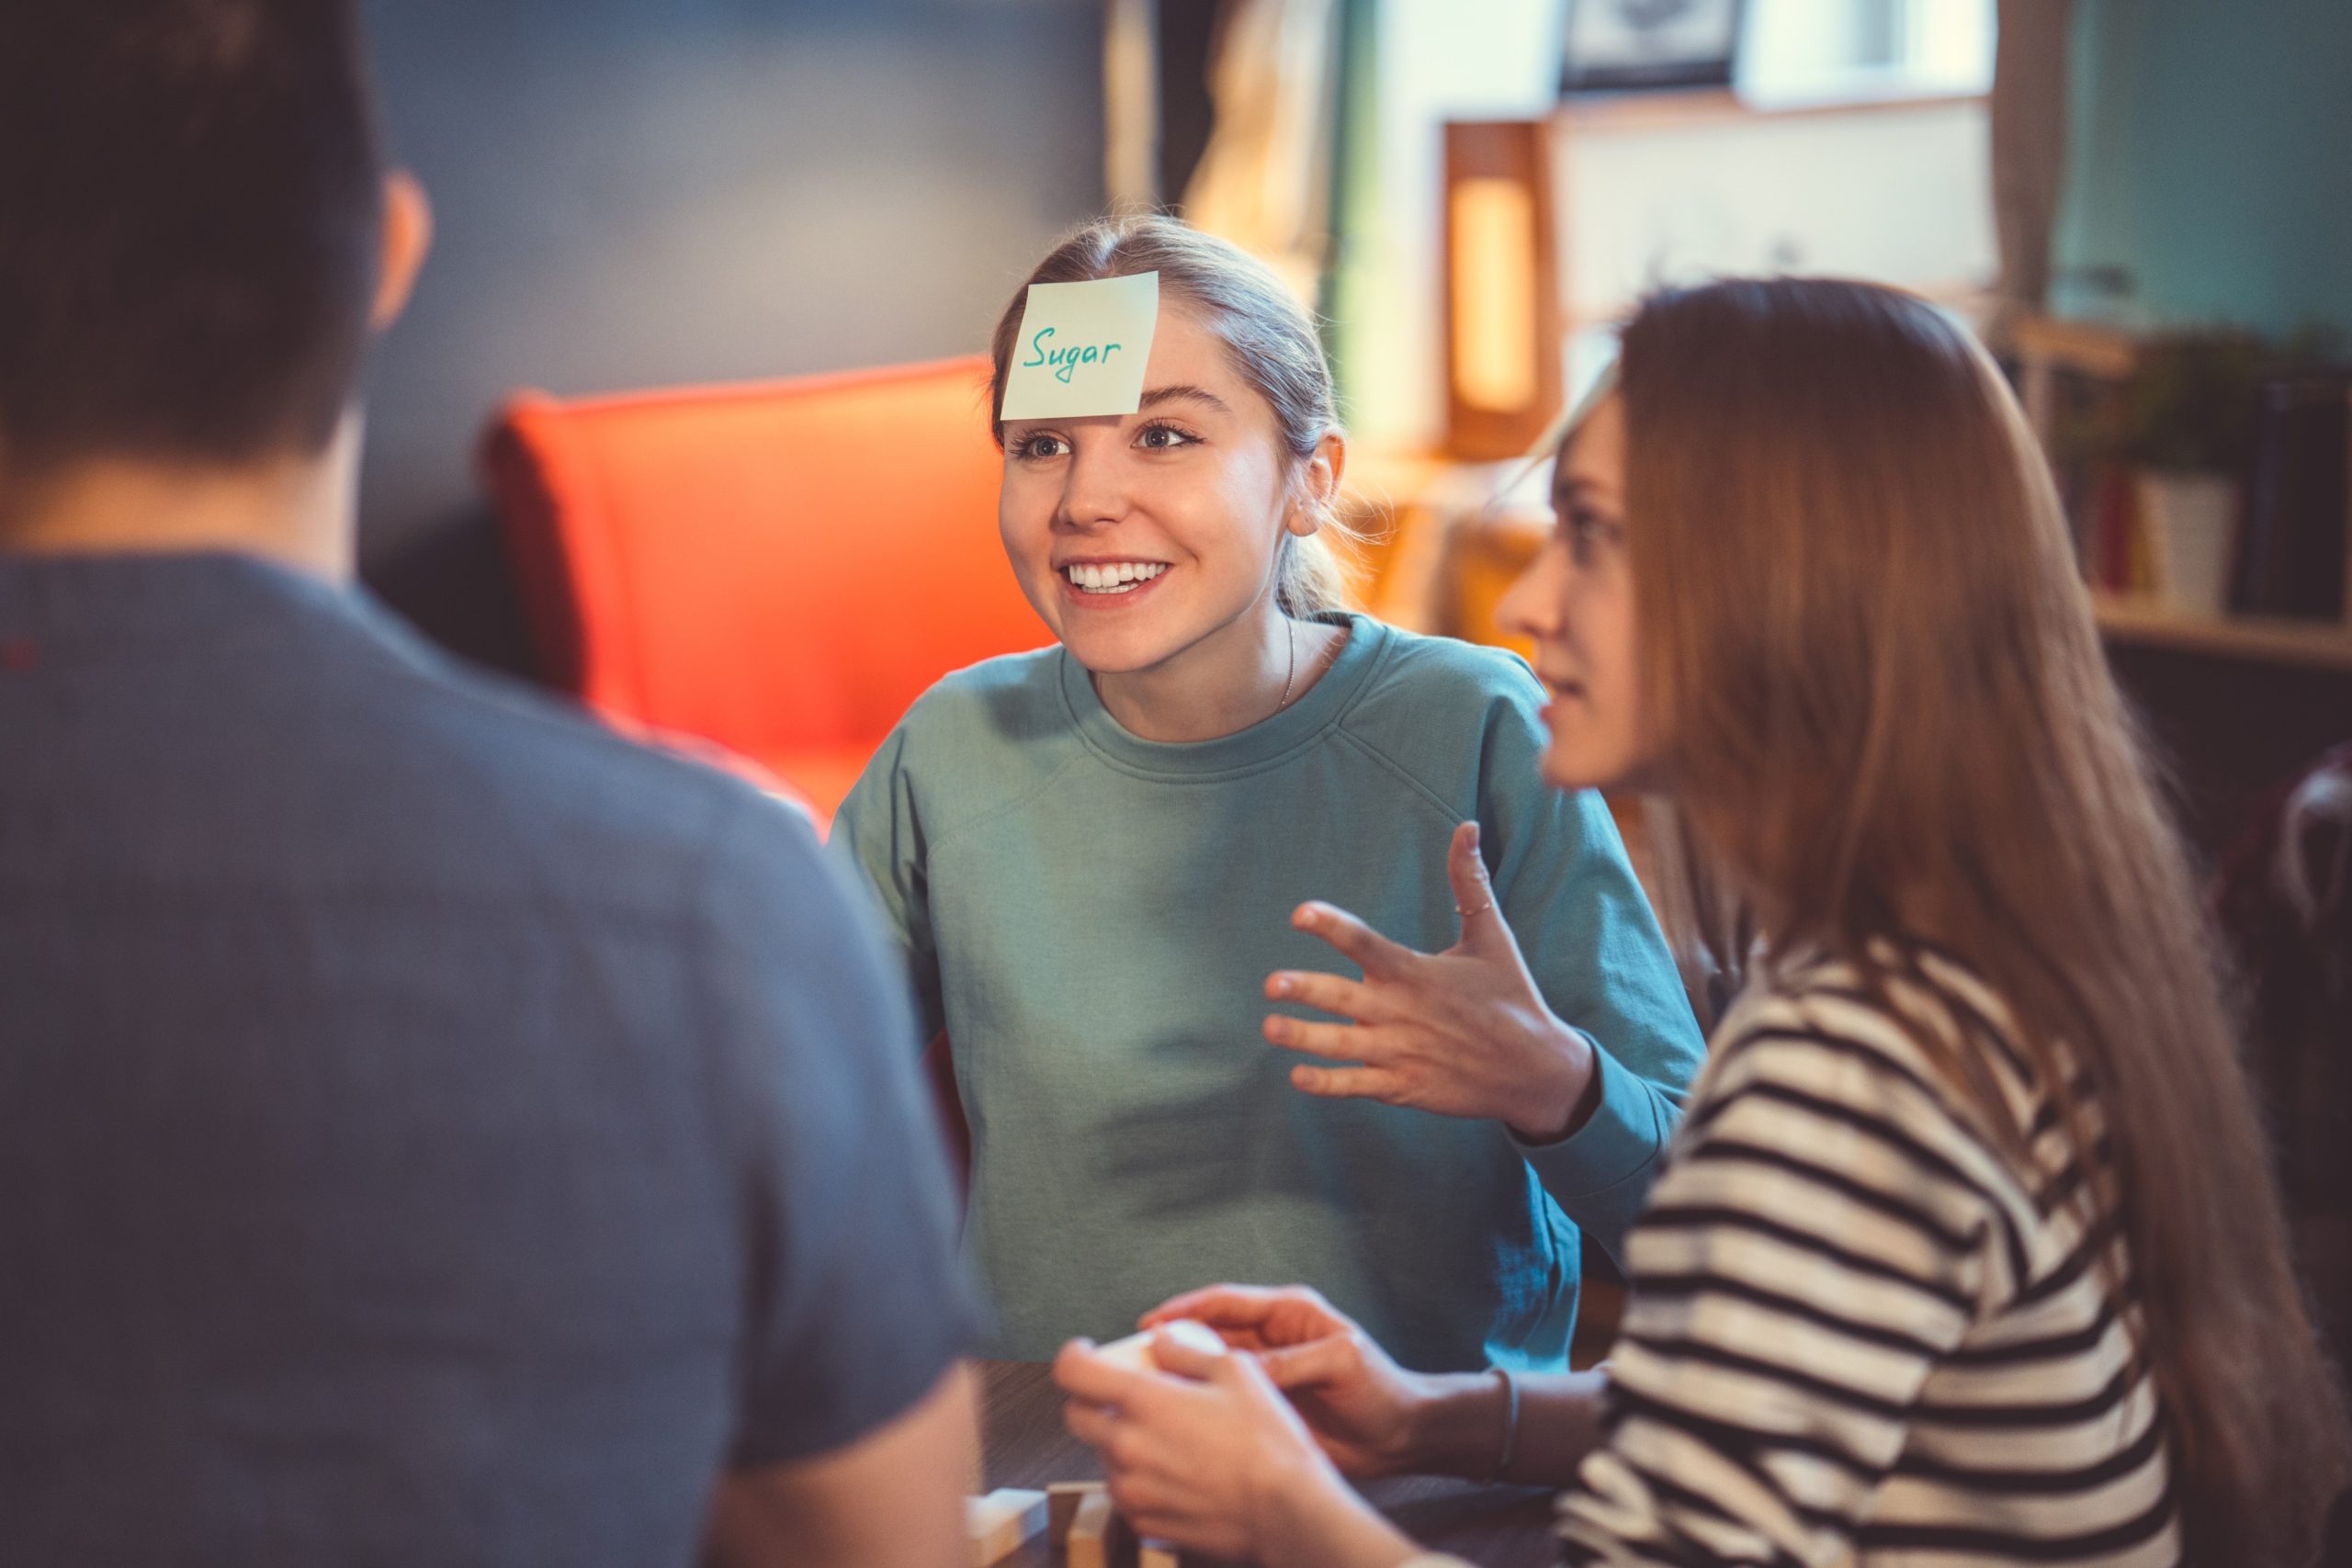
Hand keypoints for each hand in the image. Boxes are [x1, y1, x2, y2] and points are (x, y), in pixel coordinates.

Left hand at [1054, 1327, 1384, 1561]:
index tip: (1085, 1354)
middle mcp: (1127, 1447)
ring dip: (1121, 1441)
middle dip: (1093, 1400)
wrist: (1286, 1513)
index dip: (1073, 1357)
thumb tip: (1161, 1340)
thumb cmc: (1268, 1444)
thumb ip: (1186, 1351)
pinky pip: (1124, 1492)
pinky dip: (1139, 1477)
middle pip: (1076, 1416)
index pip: (1073, 1373)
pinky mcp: (1144, 1522)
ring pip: (1103, 1455)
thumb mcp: (1236, 1372)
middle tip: (1126, 1396)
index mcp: (1144, 1403)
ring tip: (1168, 1438)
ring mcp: (1132, 1489)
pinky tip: (1177, 1471)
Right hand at [1140, 1285, 1429, 1477]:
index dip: (1186, 1309)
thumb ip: (1290, 1362)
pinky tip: (1178, 1414)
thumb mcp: (1339, 1363)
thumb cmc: (1381, 1390)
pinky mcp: (1266, 1405)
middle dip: (1174, 1340)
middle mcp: (1271, 1338)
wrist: (1402, 1436)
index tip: (1150, 1322)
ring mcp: (1267, 1373)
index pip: (1226, 1302)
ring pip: (1212, 1367)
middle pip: (1210, 1332)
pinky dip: (1200, 1403)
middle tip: (1135, 1358)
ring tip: (1147, 1386)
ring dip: (1183, 1373)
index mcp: (1289, 1313)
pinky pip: (1225, 1400)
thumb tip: (1240, 1368)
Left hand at [1266, 821, 1598, 1140]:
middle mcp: (1403, 1012)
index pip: (1367, 945)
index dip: (1333, 928)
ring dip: (1304, 1037)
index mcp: (1417, 972)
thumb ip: (1469, 882)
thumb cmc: (1510, 995)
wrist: (1535, 1070)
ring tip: (1269, 1026)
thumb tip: (1467, 826)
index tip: (1300, 914)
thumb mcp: (1492, 936)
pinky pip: (1357, 1084)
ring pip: (1342, 1045)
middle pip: (1345, 999)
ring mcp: (1402, 1053)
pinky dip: (1328, 1083)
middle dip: (1306, 990)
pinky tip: (1298, 1075)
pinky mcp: (1404, 1086)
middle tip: (1271, 984)